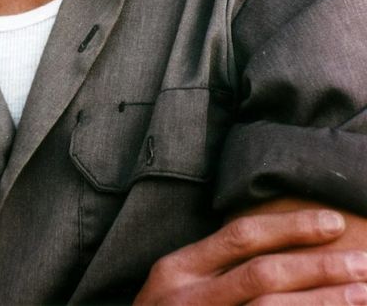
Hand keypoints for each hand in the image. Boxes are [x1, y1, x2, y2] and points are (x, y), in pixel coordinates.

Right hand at [133, 208, 366, 304]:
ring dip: (325, 302)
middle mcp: (188, 297)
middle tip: (364, 262)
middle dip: (320, 266)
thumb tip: (276, 251)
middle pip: (264, 273)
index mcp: (178, 269)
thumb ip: (211, 269)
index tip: (334, 222)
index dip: (290, 227)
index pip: (241, 236)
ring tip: (364, 293)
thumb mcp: (172, 290)